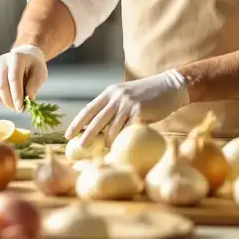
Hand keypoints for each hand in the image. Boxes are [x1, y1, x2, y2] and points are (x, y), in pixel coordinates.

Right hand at [0, 45, 47, 110]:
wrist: (23, 56)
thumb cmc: (33, 66)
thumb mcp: (40, 73)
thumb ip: (35, 85)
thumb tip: (29, 98)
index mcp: (16, 58)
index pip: (14, 79)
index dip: (17, 95)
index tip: (21, 108)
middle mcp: (1, 61)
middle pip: (1, 86)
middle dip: (10, 102)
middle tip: (18, 109)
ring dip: (4, 101)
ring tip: (14, 103)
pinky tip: (8, 97)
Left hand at [65, 69, 189, 145]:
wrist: (169, 87)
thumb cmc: (146, 95)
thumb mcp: (125, 95)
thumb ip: (112, 107)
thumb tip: (96, 127)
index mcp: (109, 93)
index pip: (88, 109)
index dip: (77, 122)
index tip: (68, 134)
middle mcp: (116, 97)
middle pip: (97, 120)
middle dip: (87, 135)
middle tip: (80, 147)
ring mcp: (128, 104)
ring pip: (112, 128)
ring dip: (108, 142)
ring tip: (106, 150)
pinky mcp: (140, 112)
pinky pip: (128, 130)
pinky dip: (123, 141)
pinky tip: (121, 148)